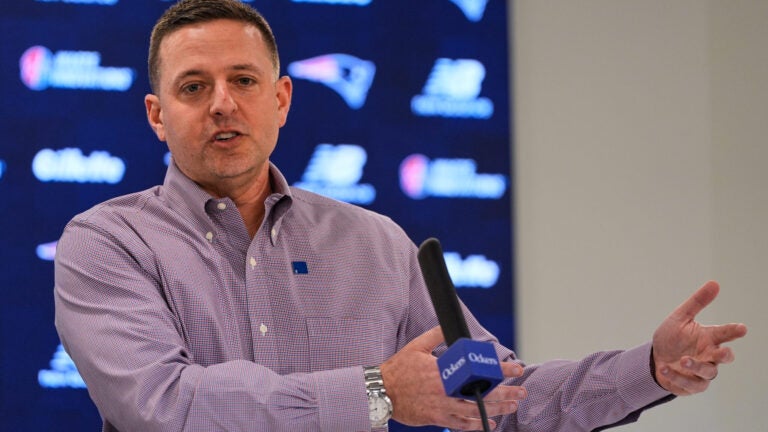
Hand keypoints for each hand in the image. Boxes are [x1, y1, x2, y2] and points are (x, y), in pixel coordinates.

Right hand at [380, 326, 526, 430]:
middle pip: (481, 395)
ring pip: (474, 412)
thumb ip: (435, 335)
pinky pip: (459, 424)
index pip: (477, 371)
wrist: (380, 392)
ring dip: (495, 410)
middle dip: (504, 394)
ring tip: (511, 407)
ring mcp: (441, 407)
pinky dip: (475, 426)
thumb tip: (448, 325)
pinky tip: (488, 424)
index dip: (499, 371)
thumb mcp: (415, 347)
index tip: (516, 370)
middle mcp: (444, 390)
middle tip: (521, 393)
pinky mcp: (435, 418)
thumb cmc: (398, 369)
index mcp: (442, 371)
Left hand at [652, 281, 746, 394]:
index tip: (742, 328)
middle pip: (724, 357)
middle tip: (722, 351)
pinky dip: (677, 377)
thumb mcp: (680, 317)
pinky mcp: (692, 385)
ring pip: (708, 372)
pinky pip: (690, 384)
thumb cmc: (672, 337)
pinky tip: (665, 368)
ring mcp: (702, 371)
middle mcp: (709, 355)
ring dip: (696, 366)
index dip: (734, 331)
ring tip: (683, 360)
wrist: (654, 359)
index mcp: (709, 338)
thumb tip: (715, 283)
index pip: (725, 333)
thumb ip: (697, 302)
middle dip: (725, 355)